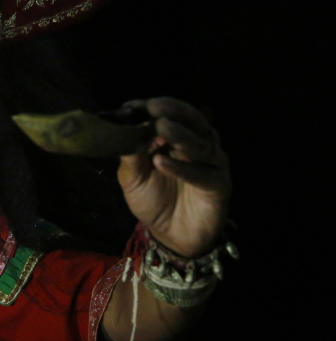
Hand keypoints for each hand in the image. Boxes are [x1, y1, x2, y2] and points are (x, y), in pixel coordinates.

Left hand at [117, 97, 230, 256]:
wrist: (171, 234)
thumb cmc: (153, 200)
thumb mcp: (133, 176)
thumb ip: (130, 153)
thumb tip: (121, 128)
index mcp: (177, 137)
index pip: (169, 114)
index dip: (152, 108)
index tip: (132, 106)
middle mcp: (198, 145)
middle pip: (192, 121)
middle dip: (173, 112)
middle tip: (154, 107)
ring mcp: (211, 163)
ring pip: (200, 144)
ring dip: (180, 135)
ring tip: (162, 127)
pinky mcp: (219, 184)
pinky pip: (202, 174)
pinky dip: (182, 167)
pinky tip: (161, 162)